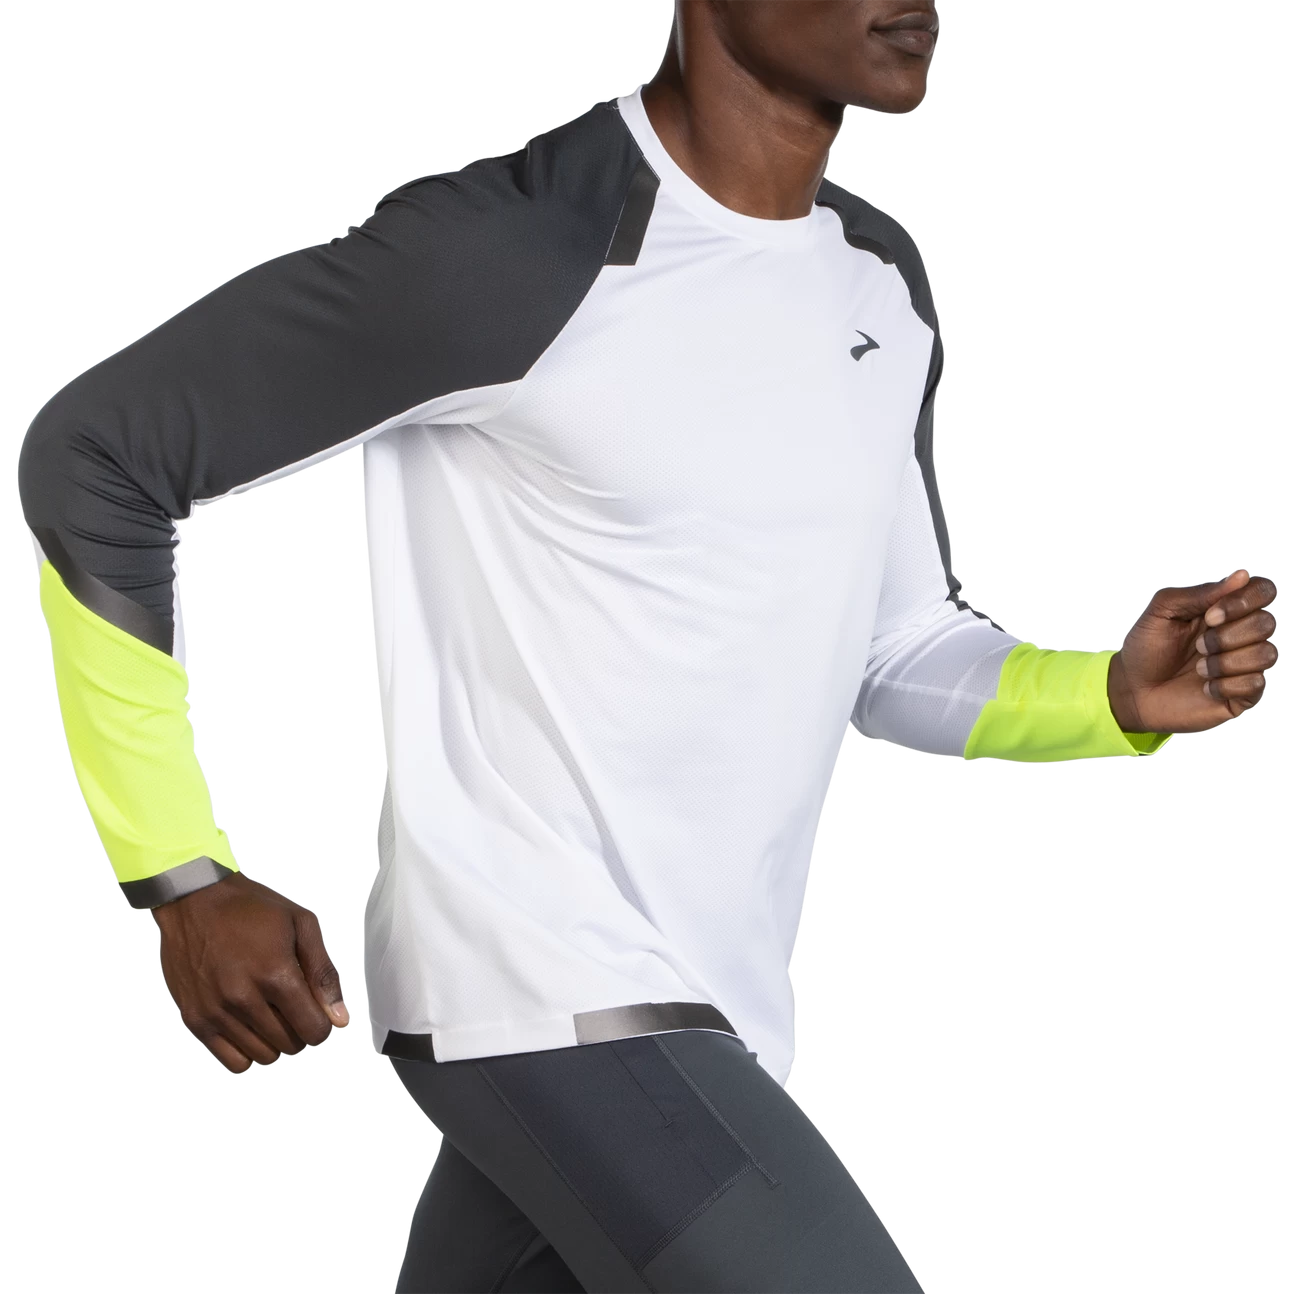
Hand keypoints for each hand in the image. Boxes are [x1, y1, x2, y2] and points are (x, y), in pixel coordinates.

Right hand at [151, 872, 348, 1073]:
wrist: (194, 900)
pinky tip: (248, 1024)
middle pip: (292, 1045)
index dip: (322, 1022)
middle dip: (300, 1028)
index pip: (315, 1031)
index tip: (314, 1006)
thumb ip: (323, 973)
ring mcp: (217, 1012)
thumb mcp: (301, 924)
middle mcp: (244, 999)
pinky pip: (234, 1062)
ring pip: (265, 1056)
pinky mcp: (195, 1020)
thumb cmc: (252, 908)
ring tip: (267, 1009)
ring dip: (274, 1039)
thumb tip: (339, 1020)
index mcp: (276, 974)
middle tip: (289, 1002)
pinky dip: (248, 1049)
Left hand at [1107, 569, 1277, 733]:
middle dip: (1226, 636)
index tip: (1210, 616)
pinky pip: (1255, 684)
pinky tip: (1205, 688)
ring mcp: (1244, 665)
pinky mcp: (1242, 694)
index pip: (1262, 591)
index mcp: (1225, 609)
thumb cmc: (1145, 649)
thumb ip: (1199, 593)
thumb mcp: (1162, 611)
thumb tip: (1242, 575)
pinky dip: (1225, 685)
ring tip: (1198, 668)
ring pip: (1267, 654)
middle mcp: (1241, 634)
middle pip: (1266, 623)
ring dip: (1225, 662)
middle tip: (1197, 646)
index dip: (1243, 601)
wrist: (1132, 691)